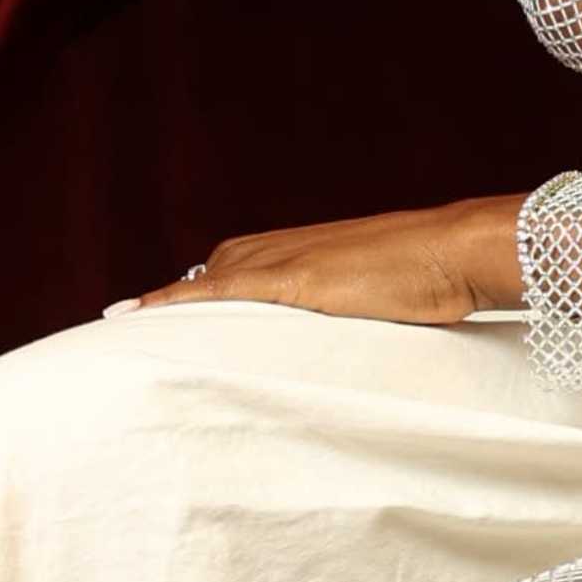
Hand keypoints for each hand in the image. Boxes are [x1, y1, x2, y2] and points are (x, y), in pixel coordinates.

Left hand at [139, 196, 526, 323]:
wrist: (458, 251)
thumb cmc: (437, 276)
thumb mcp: (388, 294)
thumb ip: (361, 307)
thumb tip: (364, 332)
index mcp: (306, 251)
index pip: (235, 269)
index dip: (202, 292)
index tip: (171, 311)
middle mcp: (286, 249)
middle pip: (213, 272)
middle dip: (178, 301)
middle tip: (137, 325)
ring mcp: (286, 261)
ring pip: (206, 281)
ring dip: (165, 303)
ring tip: (123, 322)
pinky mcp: (291, 281)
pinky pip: (217, 292)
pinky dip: (175, 301)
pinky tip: (139, 314)